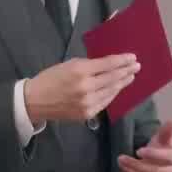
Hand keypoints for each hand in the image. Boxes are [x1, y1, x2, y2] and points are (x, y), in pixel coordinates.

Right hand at [23, 55, 138, 125]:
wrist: (35, 101)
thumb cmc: (51, 78)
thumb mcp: (69, 64)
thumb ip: (89, 65)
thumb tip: (109, 64)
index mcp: (80, 71)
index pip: (108, 65)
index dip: (122, 61)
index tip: (132, 57)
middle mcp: (86, 87)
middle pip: (113, 78)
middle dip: (126, 71)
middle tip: (136, 66)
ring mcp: (88, 103)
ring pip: (111, 91)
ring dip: (122, 83)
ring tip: (130, 76)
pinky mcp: (88, 114)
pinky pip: (105, 102)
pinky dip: (113, 94)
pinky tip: (117, 89)